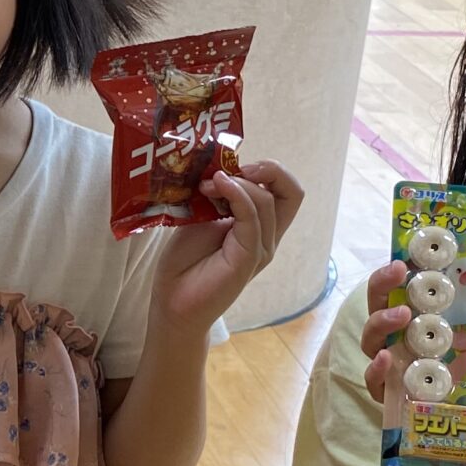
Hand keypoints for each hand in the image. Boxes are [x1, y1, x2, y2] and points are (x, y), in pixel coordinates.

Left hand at [152, 160, 303, 332]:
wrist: (172, 301)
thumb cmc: (185, 263)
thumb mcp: (202, 217)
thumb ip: (217, 197)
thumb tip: (220, 168)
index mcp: (259, 226)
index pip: (285, 190)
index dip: (269, 170)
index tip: (236, 164)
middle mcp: (267, 237)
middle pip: (292, 192)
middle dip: (269, 169)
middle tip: (235, 167)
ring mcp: (261, 248)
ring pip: (267, 201)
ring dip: (237, 182)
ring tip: (206, 183)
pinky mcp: (249, 257)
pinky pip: (252, 218)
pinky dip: (237, 195)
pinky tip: (218, 185)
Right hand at [362, 260, 465, 465]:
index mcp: (450, 328)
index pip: (421, 289)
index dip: (410, 265)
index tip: (416, 244)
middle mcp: (422, 348)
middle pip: (387, 308)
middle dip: (382, 286)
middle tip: (397, 271)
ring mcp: (409, 377)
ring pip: (374, 342)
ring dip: (379, 323)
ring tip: (399, 316)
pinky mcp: (403, 410)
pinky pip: (377, 388)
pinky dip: (376, 372)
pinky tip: (388, 361)